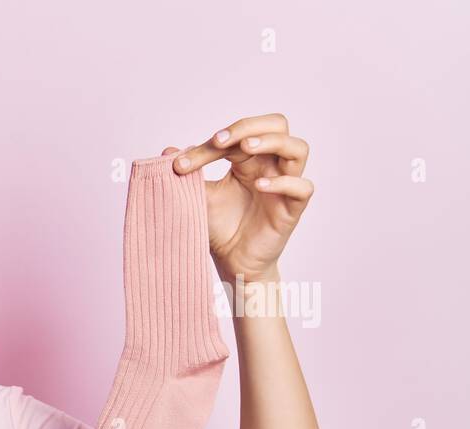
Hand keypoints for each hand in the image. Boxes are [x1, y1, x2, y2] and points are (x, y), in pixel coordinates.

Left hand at [164, 112, 313, 282]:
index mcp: (249, 160)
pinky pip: (303, 187)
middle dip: (249, 126)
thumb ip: (189, 173)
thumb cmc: (219, 227)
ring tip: (245, 148)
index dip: (213, 142)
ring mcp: (284, 186)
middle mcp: (270, 167)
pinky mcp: (292, 209)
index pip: (239, 135)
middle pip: (278, 126)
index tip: (181, 163)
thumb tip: (167, 150)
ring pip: (298, 149)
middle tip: (220, 140)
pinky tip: (259, 186)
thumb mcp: (199, 197)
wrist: (230, 261)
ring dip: (272, 142)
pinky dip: (283, 183)